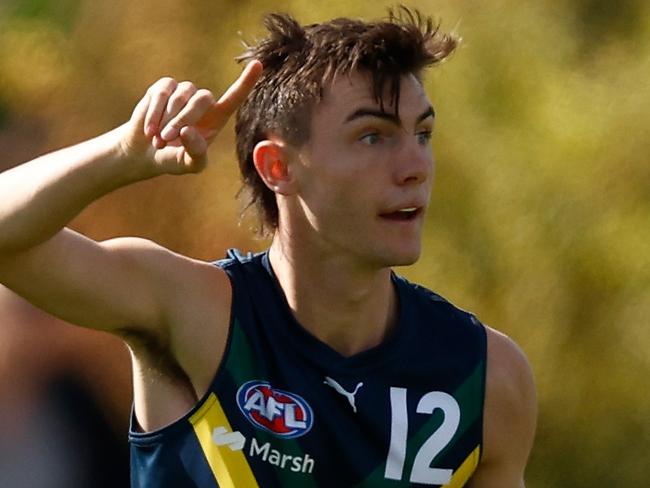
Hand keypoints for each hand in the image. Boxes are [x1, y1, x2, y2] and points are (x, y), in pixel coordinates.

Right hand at [120, 60, 261, 174]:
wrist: (145, 153)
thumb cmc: (173, 159)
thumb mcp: (188, 165)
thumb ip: (195, 153)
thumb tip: (187, 131)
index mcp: (217, 119)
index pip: (234, 98)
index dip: (247, 82)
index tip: (259, 64)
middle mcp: (203, 101)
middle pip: (202, 99)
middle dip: (183, 119)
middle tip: (167, 139)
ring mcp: (184, 92)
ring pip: (180, 96)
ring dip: (166, 120)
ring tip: (158, 139)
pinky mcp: (164, 87)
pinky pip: (161, 93)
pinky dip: (153, 113)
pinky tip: (148, 130)